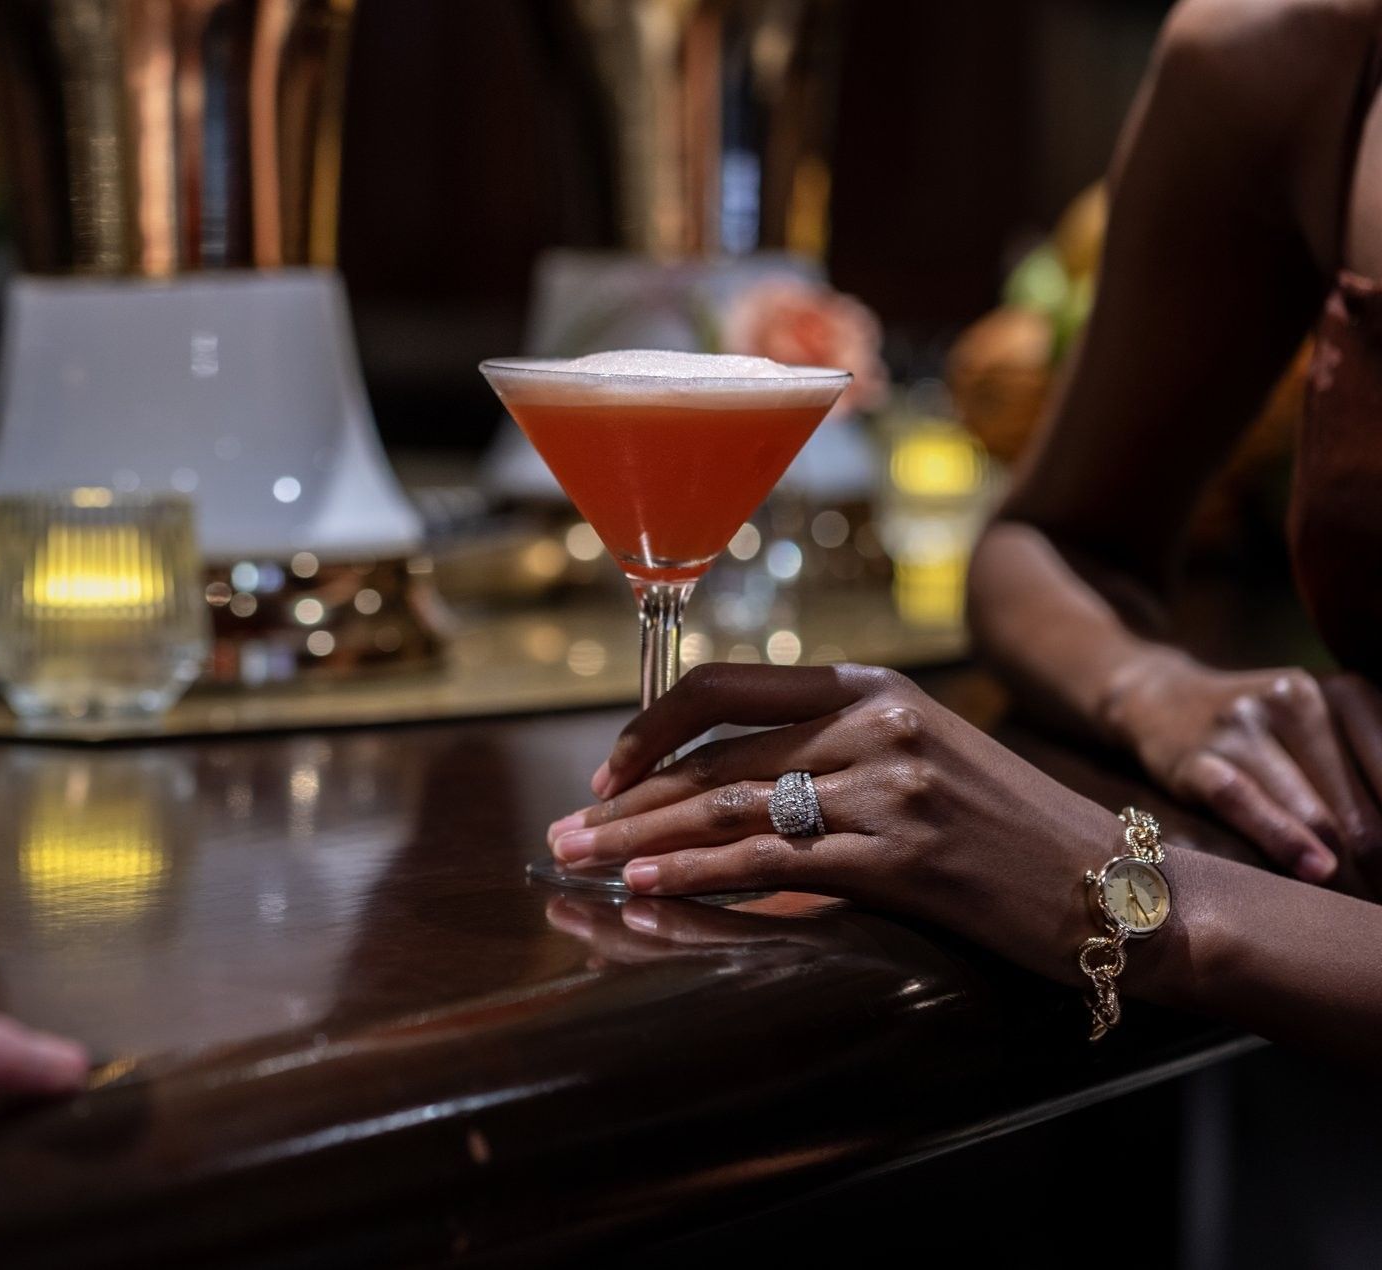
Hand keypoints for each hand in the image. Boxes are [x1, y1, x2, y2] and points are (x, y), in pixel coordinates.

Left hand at [545, 664, 1120, 984]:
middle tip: (563, 831)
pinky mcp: (901, 856)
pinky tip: (648, 888)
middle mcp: (874, 723)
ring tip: (579, 862)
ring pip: (728, 810)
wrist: (1118, 887)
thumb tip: (721, 784)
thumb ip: (830, 751)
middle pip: (712, 760)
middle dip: (624, 799)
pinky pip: (773, 864)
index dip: (649, 728)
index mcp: (870, 687)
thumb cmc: (1009, 829)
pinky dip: (698, 878)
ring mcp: (889, 786)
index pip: (725, 688)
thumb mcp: (922, 756)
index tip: (603, 771)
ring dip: (640, 840)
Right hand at [1102, 653, 1380, 885]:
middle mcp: (1298, 698)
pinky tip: (1315, 871)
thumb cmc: (1265, 733)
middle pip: (1362, 810)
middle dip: (1376, 865)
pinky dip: (1284, 841)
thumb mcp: (1325, 732)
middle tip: (1378, 903)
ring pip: (1316, 814)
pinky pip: (1246, 804)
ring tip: (1357, 907)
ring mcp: (1242, 725)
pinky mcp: (1196, 757)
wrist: (1164, 701)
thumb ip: (1367, 778)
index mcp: (1345, 692)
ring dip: (1344, 875)